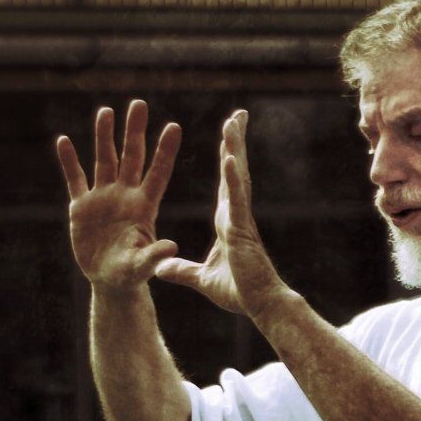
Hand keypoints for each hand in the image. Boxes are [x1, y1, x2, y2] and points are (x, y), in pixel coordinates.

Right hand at [56, 101, 181, 291]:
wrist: (109, 280)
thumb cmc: (131, 274)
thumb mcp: (142, 266)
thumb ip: (154, 255)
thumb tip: (172, 247)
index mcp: (144, 206)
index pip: (158, 172)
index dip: (165, 150)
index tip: (174, 126)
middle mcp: (125, 195)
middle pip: (131, 157)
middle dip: (134, 131)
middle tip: (139, 104)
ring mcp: (103, 198)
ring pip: (104, 160)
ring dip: (103, 137)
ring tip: (106, 112)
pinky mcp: (82, 206)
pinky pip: (75, 178)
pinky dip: (69, 161)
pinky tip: (64, 141)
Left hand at [154, 110, 289, 317]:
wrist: (259, 305)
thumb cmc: (239, 293)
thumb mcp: (202, 279)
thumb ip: (182, 271)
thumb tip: (161, 269)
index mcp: (227, 220)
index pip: (227, 182)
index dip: (227, 157)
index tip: (228, 136)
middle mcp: (235, 213)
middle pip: (234, 170)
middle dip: (235, 141)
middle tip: (237, 115)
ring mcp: (240, 218)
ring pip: (237, 176)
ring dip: (234, 148)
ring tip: (232, 122)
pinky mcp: (241, 229)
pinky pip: (236, 199)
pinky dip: (232, 178)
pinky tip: (228, 157)